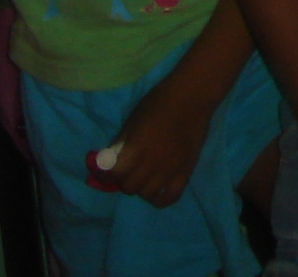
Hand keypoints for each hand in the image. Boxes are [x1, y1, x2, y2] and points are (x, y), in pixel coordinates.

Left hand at [109, 76, 216, 205]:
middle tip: (126, 173)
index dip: (106, 175)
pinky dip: (160, 199)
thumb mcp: (133, 118)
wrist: (192, 97)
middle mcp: (152, 162)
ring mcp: (170, 169)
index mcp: (137, 147)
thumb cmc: (160, 102)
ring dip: (141, 189)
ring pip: (148, 194)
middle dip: (123, 181)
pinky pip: (170, 197)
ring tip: (143, 179)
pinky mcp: (185, 172)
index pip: (115, 173)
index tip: (105, 172)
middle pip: (130, 187)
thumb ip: (121, 141)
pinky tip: (157, 192)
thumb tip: (110, 159)